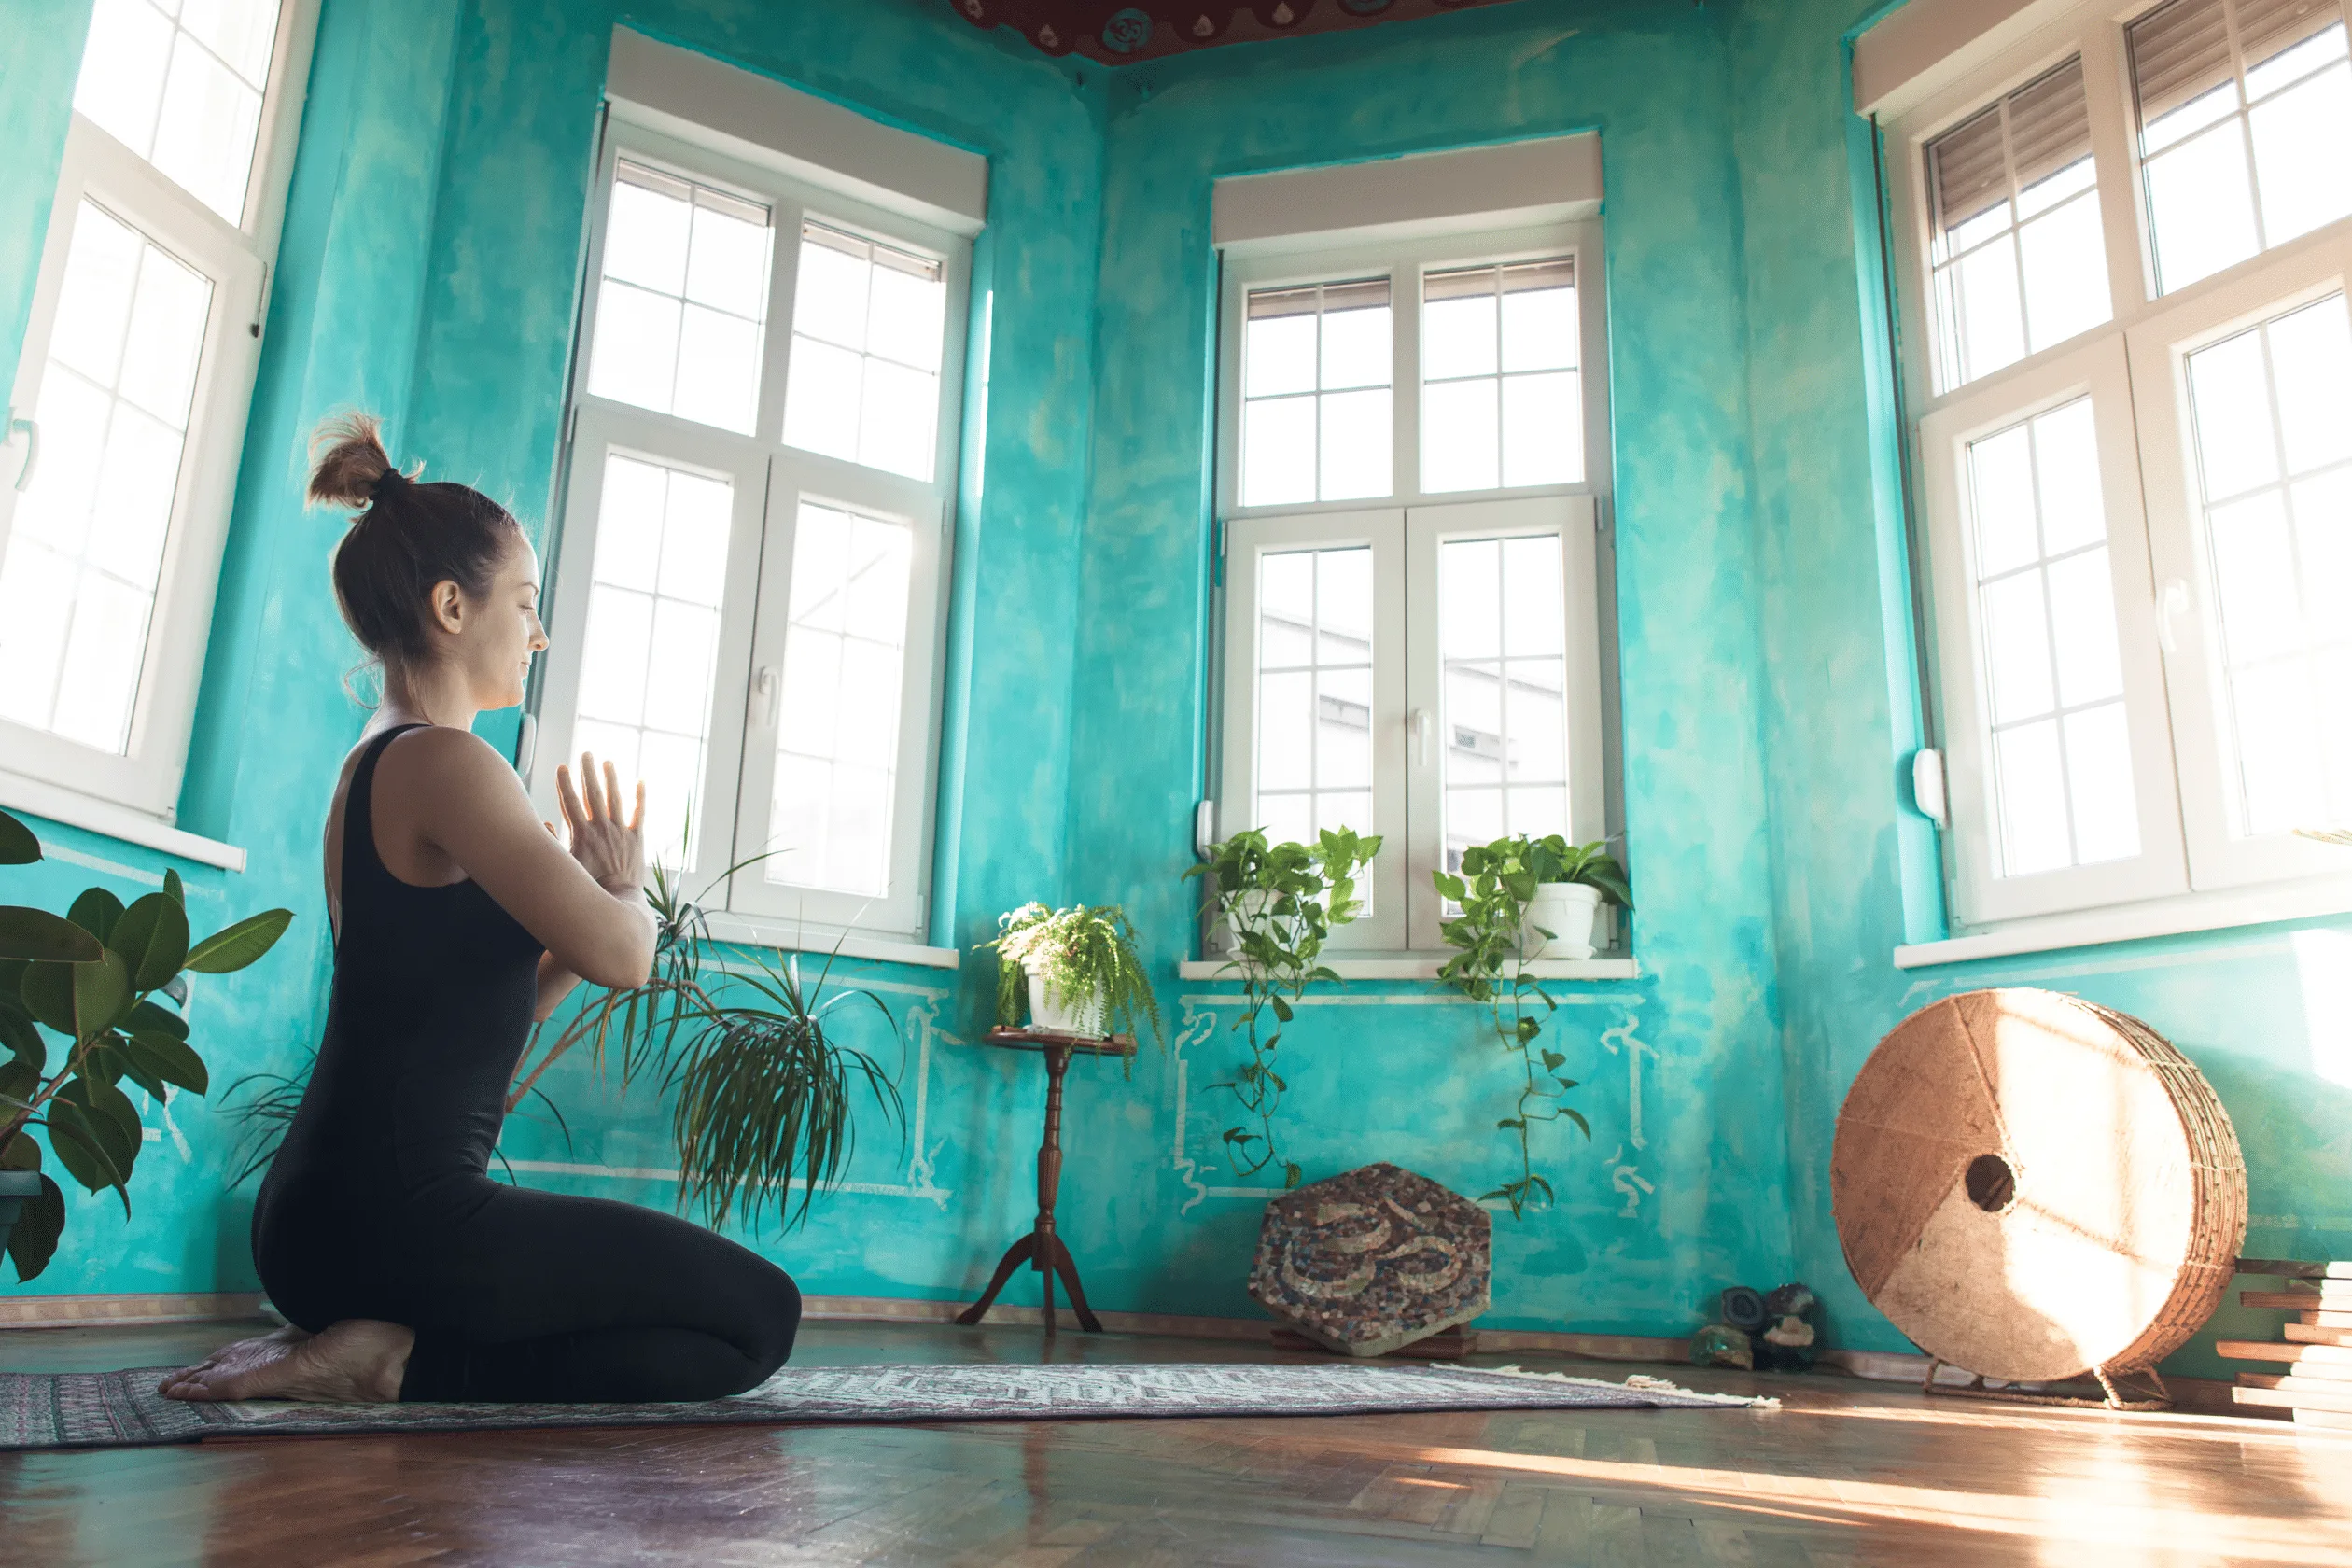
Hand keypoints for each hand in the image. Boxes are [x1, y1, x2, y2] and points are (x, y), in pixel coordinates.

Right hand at [556, 752, 645, 896]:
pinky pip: (639, 813)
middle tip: (586, 754)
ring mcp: (620, 831)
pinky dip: (640, 797)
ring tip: (607, 762)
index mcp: (581, 833)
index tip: (562, 767)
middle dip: (588, 772)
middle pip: (593, 794)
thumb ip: (554, 844)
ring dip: (611, 778)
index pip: (570, 802)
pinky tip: (641, 781)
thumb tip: (544, 823)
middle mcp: (601, 828)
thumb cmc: (587, 886)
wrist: (616, 899)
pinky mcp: (637, 839)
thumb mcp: (565, 866)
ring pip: (615, 799)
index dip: (565, 783)